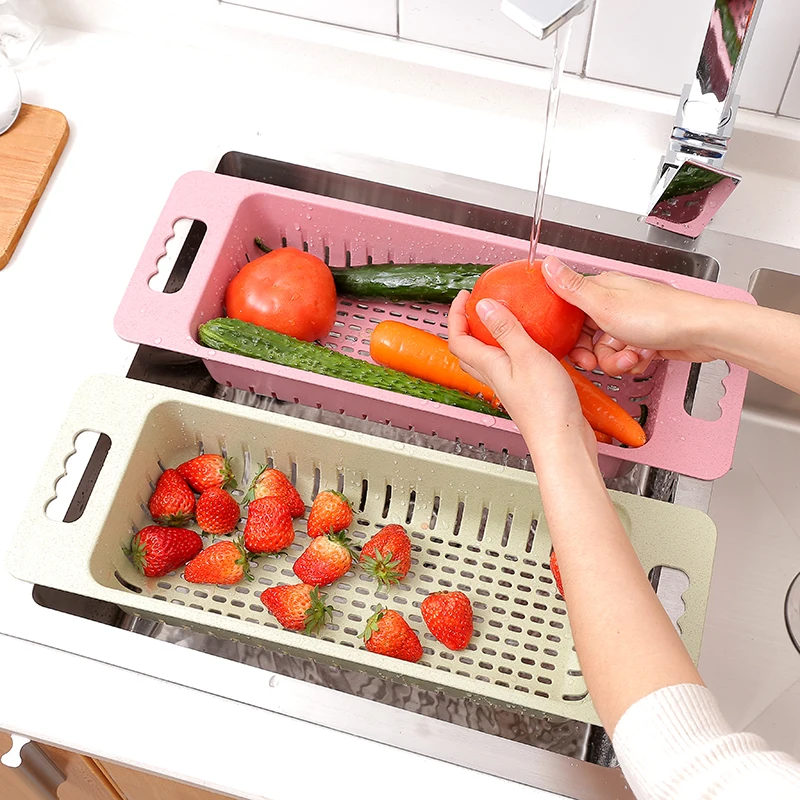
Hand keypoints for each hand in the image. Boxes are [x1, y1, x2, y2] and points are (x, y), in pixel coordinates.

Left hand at [448, 290, 593, 448]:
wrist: (564, 441)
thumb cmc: (546, 406)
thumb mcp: (527, 356)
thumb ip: (506, 329)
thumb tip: (483, 306)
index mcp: (489, 366)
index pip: (458, 339)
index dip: (456, 316)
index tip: (464, 296)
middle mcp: (495, 376)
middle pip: (469, 350)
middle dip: (468, 326)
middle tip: (478, 307)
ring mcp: (510, 385)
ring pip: (489, 358)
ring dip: (490, 337)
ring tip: (505, 319)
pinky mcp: (527, 391)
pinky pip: (512, 365)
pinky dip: (514, 349)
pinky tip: (534, 343)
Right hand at [541, 256, 718, 374]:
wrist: (701, 333)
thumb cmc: (661, 316)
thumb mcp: (605, 304)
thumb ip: (571, 287)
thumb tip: (547, 263)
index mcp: (601, 290)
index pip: (568, 313)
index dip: (567, 335)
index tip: (572, 349)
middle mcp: (614, 304)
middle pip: (586, 337)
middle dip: (595, 354)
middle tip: (601, 360)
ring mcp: (629, 322)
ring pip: (606, 351)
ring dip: (617, 360)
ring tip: (632, 355)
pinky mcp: (643, 338)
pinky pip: (624, 356)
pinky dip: (633, 361)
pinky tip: (644, 356)